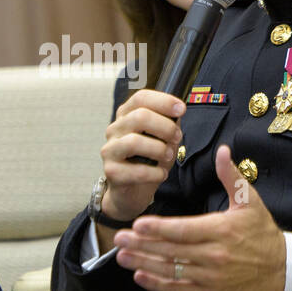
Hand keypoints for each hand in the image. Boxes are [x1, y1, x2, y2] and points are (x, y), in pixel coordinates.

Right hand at [98, 89, 185, 222]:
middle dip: (165, 127)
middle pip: (139, 117)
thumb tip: (178, 113)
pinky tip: (161, 174)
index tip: (181, 109)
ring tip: (168, 156)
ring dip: (159, 149)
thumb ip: (168, 124)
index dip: (163, 101)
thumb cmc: (147, 162)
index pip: (141, 98)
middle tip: (177, 137)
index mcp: (126, 116)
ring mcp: (110, 151)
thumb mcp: (162, 139)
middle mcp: (114, 130)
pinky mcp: (111, 172)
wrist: (132, 192)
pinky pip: (137, 170)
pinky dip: (155, 173)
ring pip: (134, 142)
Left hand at [112, 145, 286, 290]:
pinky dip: (158, 284)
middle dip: (142, 244)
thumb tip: (222, 151)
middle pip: (172, 251)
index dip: (159, 228)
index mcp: (221, 230)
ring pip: (171, 270)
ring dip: (144, 263)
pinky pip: (179, 288)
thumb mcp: (250, 201)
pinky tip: (140, 275)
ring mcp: (211, 276)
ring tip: (122, 255)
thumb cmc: (263, 232)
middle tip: (119, 237)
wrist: (282, 268)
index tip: (138, 224)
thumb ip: (231, 176)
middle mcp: (214, 255)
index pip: (184, 230)